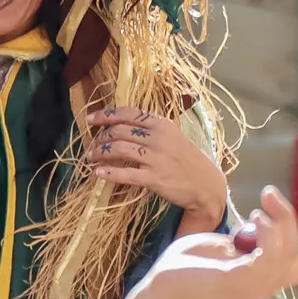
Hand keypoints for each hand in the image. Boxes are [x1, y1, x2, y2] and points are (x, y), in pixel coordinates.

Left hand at [87, 106, 228, 232]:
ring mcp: (156, 158)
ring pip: (119, 149)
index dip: (106, 115)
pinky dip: (109, 172)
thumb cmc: (189, 161)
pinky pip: (126, 174)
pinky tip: (99, 173)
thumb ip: (152, 130)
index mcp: (162, 124)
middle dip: (100, 137)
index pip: (128, 113)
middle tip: (91, 145)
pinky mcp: (154, 178)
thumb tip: (124, 127)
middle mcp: (158, 138)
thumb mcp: (174, 137)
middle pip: (120, 131)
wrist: (207, 185)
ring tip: (90, 157)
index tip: (90, 119)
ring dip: (100, 152)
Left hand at [111, 186, 297, 298]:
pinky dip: (268, 229)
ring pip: (292, 251)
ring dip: (283, 217)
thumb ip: (251, 236)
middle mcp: (270, 283)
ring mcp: (257, 284)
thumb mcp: (227, 243)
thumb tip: (266, 219)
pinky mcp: (242, 280)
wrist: (162, 284)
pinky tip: (252, 217)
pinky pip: (272, 254)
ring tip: (260, 202)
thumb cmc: (190, 263)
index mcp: (269, 273)